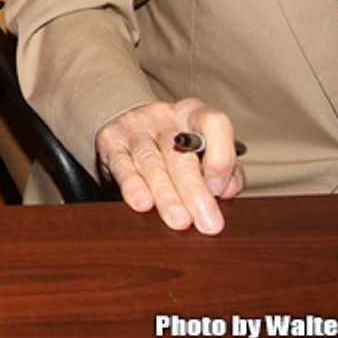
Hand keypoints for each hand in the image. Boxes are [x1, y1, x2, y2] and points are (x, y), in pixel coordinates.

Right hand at [95, 98, 242, 234]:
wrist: (128, 126)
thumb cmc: (175, 148)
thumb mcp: (201, 150)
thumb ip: (224, 169)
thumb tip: (227, 189)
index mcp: (194, 114)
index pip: (214, 123)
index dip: (220, 156)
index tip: (220, 189)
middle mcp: (165, 116)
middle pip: (181, 152)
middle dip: (194, 190)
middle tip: (207, 223)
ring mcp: (135, 126)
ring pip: (151, 161)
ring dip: (167, 195)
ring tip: (179, 221)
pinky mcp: (110, 140)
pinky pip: (122, 165)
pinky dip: (133, 186)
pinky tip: (143, 204)